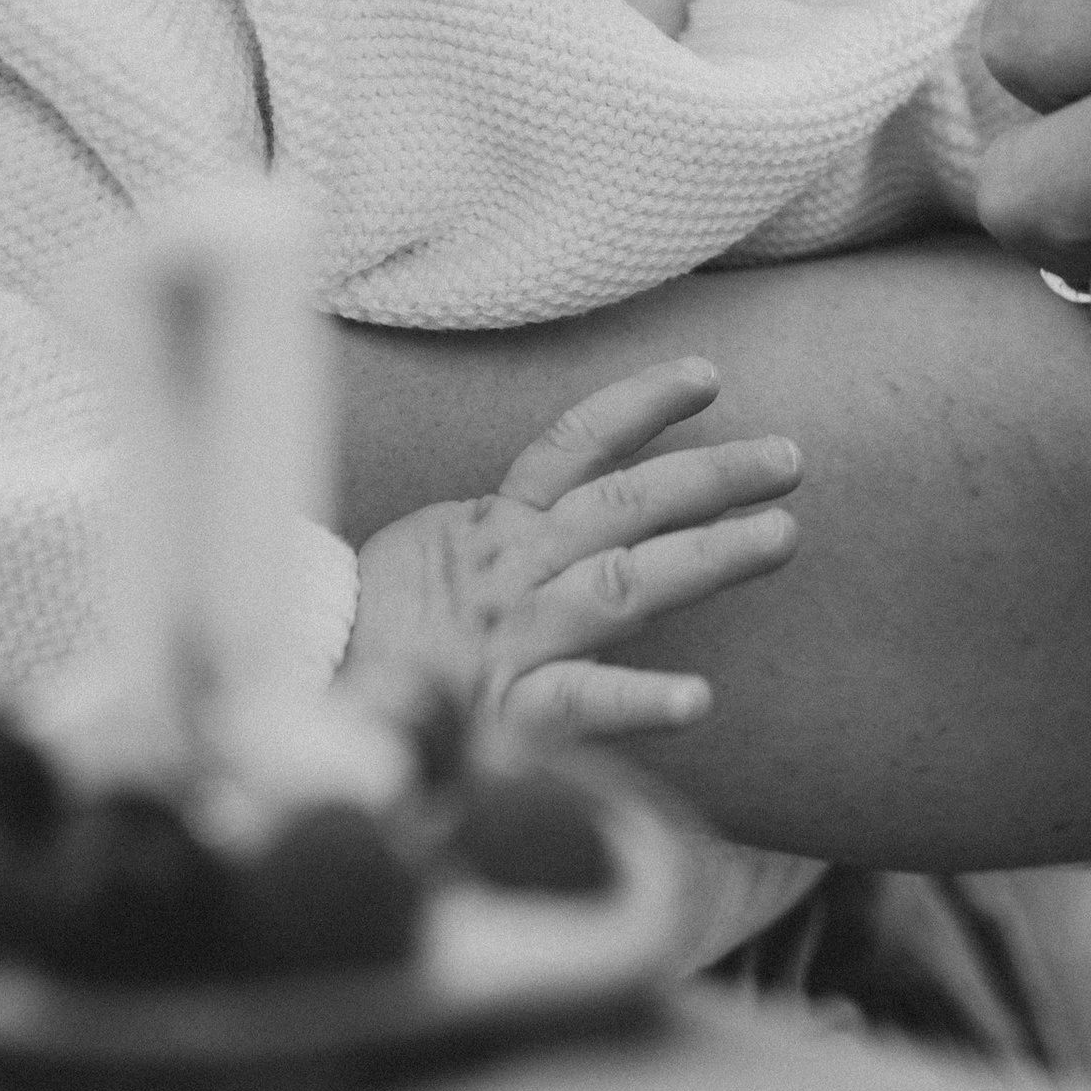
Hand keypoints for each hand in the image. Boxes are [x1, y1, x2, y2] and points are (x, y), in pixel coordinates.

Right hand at [347, 355, 798, 739]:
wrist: (300, 703)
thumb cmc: (371, 637)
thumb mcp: (430, 562)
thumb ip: (495, 539)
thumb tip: (567, 508)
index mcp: (491, 531)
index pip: (574, 446)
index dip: (640, 406)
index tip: (708, 375)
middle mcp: (513, 573)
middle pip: (625, 505)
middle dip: (710, 478)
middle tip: (790, 459)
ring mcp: (512, 640)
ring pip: (622, 584)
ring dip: (707, 557)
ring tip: (783, 537)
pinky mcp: (500, 716)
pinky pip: (575, 704)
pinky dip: (636, 700)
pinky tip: (698, 700)